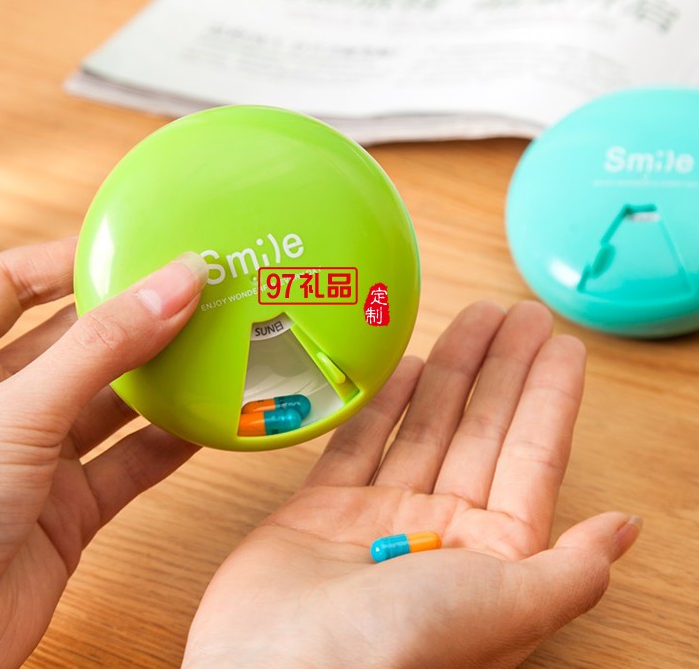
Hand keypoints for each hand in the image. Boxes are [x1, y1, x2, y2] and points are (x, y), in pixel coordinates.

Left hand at [0, 238, 206, 668]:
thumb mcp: (16, 413)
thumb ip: (102, 348)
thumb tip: (171, 286)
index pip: (11, 285)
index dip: (68, 261)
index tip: (131, 246)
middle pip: (75, 341)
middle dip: (131, 319)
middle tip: (190, 294)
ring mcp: (34, 455)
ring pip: (110, 402)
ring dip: (160, 380)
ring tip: (212, 347)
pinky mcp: (68, 505)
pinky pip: (129, 461)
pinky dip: (169, 442)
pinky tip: (207, 421)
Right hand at [184, 301, 640, 668]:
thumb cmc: (396, 654)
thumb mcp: (505, 609)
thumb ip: (569, 568)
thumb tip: (625, 528)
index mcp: (490, 558)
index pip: (531, 456)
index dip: (549, 396)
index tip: (560, 343)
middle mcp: (439, 534)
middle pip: (480, 429)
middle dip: (503, 368)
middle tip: (517, 312)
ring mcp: (379, 519)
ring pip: (424, 425)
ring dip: (451, 371)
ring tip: (472, 319)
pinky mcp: (323, 511)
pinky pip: (359, 443)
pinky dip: (381, 404)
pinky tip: (404, 366)